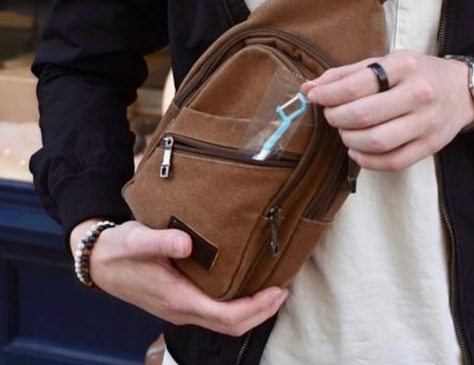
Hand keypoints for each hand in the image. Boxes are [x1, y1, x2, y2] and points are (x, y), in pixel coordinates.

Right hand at [69, 220, 286, 334]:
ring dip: (251, 311)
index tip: (277, 290)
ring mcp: (181, 309)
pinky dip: (236, 306)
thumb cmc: (119, 249)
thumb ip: (161, 240)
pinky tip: (245, 286)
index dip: (255, 307)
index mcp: (176, 299)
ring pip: (223, 322)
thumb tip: (187, 242)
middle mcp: (182, 310)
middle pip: (230, 325)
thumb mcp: (137, 239)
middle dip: (261, 312)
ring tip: (271, 289)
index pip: (225, 315)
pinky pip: (215, 313)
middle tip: (283, 291)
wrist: (98, 261)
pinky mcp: (180, 301)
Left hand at [304, 50, 473, 170]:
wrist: (462, 90)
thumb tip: (310, 88)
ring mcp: (426, 122)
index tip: (314, 96)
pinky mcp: (430, 146)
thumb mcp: (385, 62)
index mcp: (404, 66)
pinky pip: (393, 162)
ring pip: (377, 141)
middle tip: (331, 116)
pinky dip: (367, 161)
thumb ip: (347, 74)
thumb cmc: (416, 73)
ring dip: (350, 140)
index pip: (357, 85)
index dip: (328, 94)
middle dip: (337, 118)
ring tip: (345, 132)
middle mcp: (418, 93)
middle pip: (364, 115)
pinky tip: (357, 150)